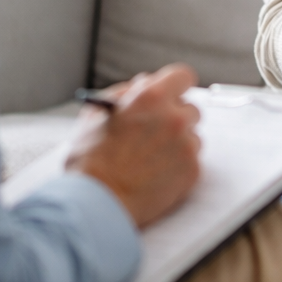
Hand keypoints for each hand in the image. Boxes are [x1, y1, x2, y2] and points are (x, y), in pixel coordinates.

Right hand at [66, 63, 201, 227]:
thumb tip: (142, 83)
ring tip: (150, 160)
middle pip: (190, 109)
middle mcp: (174, 117)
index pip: (182, 76)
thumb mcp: (96, 115)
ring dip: (178, 144)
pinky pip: (191, 161)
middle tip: (157, 132)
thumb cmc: (89, 162)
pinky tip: (155, 175)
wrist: (96, 204)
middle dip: (175, 118)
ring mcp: (186, 145)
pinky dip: (178, 167)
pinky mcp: (191, 171)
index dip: (176, 86)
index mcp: (151, 97)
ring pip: (192, 137)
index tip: (172, 94)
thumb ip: (123, 93)